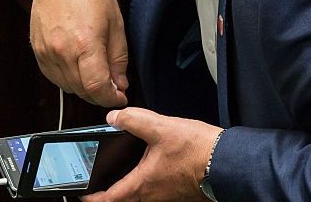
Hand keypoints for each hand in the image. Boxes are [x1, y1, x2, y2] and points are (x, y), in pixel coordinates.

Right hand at [30, 0, 128, 106]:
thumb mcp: (115, 22)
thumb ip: (118, 58)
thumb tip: (120, 83)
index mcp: (85, 43)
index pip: (96, 87)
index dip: (111, 98)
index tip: (119, 97)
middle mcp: (62, 51)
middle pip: (82, 91)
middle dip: (100, 94)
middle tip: (112, 86)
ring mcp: (47, 52)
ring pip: (67, 87)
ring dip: (84, 88)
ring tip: (95, 73)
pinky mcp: (37, 51)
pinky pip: (53, 77)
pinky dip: (68, 79)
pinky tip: (78, 67)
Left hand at [83, 108, 222, 201]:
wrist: (228, 162)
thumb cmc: (198, 150)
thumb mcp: (160, 128)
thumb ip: (133, 120)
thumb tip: (113, 118)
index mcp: (143, 184)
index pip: (109, 199)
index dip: (92, 197)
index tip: (82, 194)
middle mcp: (153, 196)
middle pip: (124, 200)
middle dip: (110, 194)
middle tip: (100, 184)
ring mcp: (168, 197)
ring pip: (141, 197)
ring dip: (129, 188)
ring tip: (123, 174)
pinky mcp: (180, 192)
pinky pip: (157, 193)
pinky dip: (147, 184)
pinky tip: (150, 168)